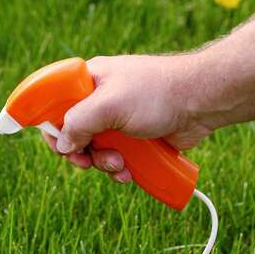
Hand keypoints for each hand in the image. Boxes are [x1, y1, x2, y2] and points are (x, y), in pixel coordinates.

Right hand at [42, 55, 212, 182]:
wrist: (202, 102)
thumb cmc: (157, 93)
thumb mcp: (109, 105)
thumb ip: (78, 123)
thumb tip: (63, 146)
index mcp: (88, 81)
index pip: (55, 104)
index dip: (52, 127)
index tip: (60, 146)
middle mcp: (99, 100)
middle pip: (73, 134)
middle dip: (81, 153)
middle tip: (87, 163)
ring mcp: (117, 120)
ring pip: (94, 150)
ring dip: (103, 163)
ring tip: (120, 164)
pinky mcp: (133, 137)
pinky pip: (115, 157)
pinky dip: (119, 168)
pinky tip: (130, 172)